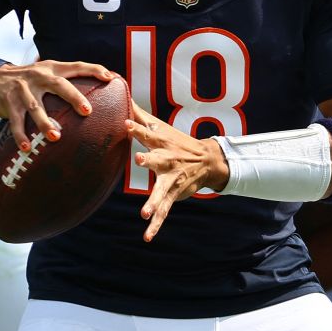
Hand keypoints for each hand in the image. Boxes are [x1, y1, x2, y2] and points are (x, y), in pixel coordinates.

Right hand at [0, 60, 113, 150]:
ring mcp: (23, 89)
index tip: (109, 77)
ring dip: (45, 122)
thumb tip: (95, 98)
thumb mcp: (46, 73)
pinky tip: (27, 148)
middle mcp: (39, 76)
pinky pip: (16, 121)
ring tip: (55, 137)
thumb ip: (65, 81)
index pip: (77, 66)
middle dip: (73, 97)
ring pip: (36, 106)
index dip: (93, 69)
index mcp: (53, 69)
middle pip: (59, 85)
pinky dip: (21, 135)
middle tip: (87, 111)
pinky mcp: (9, 103)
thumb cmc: (29, 80)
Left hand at [125, 102, 228, 241]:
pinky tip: (147, 237)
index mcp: (161, 143)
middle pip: (157, 160)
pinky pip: (163, 212)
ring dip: (154, 202)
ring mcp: (170, 179)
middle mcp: (167, 161)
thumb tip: (124, 93)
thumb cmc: (176, 141)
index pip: (148, 133)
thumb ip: (140, 115)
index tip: (126, 123)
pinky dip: (155, 225)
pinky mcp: (173, 195)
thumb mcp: (160, 127)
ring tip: (145, 213)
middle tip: (140, 160)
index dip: (137, 129)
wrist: (206, 160)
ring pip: (161, 191)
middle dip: (149, 160)